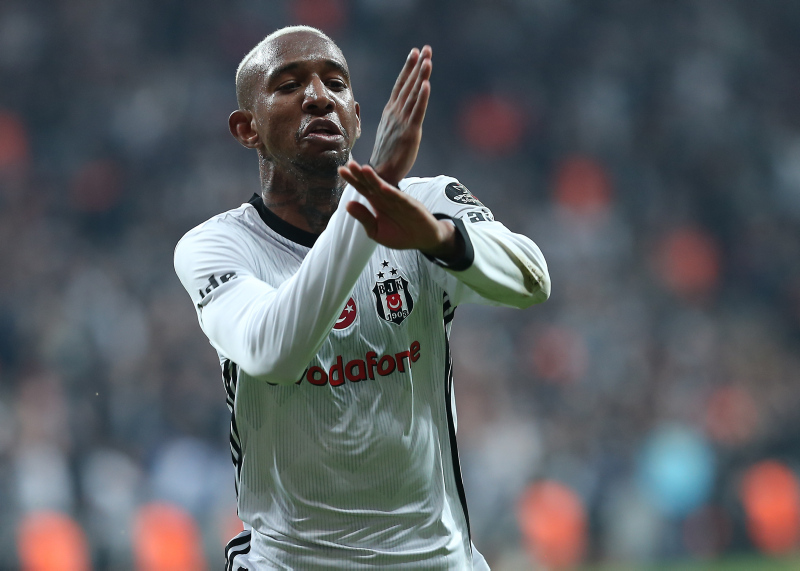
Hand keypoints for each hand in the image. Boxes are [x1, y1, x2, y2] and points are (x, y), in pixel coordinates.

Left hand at [339, 160, 461, 259]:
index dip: (353, 180)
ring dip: (375, 179)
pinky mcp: (412, 207)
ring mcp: (400, 201)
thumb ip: (364, 218)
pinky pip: (401, 199)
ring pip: (385, 188)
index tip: (341, 170)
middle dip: (361, 175)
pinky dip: (393, 193)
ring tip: (364, 169)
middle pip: (372, 184)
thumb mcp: (376, 231)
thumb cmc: (400, 234)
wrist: (423, 239)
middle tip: (350, 164)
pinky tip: (384, 188)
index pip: (363, 188)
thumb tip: (347, 204)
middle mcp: (387, 198)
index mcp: (377, 202)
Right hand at [369, 46, 431, 186]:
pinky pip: (417, 112)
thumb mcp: (391, 131)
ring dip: (420, 76)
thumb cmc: (386, 155)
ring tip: (427, 60)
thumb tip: (400, 111)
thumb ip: (396, 118)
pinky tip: (426, 84)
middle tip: (426, 48)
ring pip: (413, 94)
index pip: (400, 85)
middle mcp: (395, 113)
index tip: (415, 52)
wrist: (380, 175)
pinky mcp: (410, 133)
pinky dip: (421, 98)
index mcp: (390, 112)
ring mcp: (401, 122)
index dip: (408, 68)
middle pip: (408, 84)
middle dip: (417, 65)